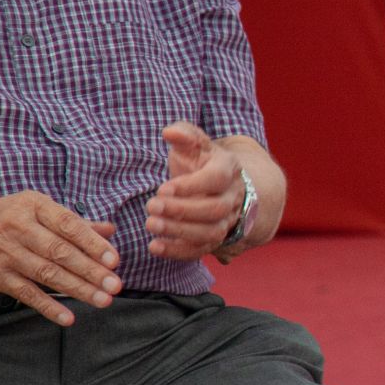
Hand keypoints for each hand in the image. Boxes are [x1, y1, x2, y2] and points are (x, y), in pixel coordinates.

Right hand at [0, 192, 119, 326]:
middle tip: (116, 285)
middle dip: (91, 271)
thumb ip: (72, 221)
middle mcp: (18, 227)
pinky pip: (26, 293)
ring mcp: (5, 253)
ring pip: (47, 274)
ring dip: (78, 289)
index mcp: (32, 206)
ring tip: (103, 300)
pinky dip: (48, 307)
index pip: (68, 224)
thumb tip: (110, 230)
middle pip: (60, 252)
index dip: (93, 243)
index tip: (114, 259)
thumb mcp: (32, 210)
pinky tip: (68, 317)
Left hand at [145, 122, 243, 260]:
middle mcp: (233, 197)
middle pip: (215, 210)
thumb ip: (184, 134)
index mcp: (229, 169)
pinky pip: (202, 250)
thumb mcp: (194, 143)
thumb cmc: (200, 161)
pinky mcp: (215, 238)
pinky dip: (179, 252)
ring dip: (179, 232)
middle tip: (151, 207)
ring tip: (151, 225)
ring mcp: (227, 220)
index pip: (217, 179)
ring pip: (212, 233)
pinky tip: (155, 247)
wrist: (218, 185)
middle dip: (182, 211)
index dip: (191, 186)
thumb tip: (169, 132)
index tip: (162, 189)